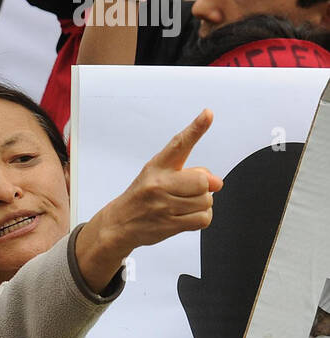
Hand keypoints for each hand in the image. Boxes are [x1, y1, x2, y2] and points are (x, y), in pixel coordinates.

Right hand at [91, 109, 222, 258]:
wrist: (119, 224)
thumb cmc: (143, 197)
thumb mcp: (159, 177)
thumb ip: (191, 174)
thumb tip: (218, 183)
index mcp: (157, 166)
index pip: (178, 144)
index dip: (196, 129)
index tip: (207, 114)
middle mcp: (159, 183)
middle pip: (202, 181)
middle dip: (202, 188)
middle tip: (188, 192)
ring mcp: (163, 205)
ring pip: (206, 201)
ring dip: (201, 204)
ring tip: (182, 205)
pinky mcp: (169, 224)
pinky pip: (203, 219)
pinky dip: (200, 218)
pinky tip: (185, 216)